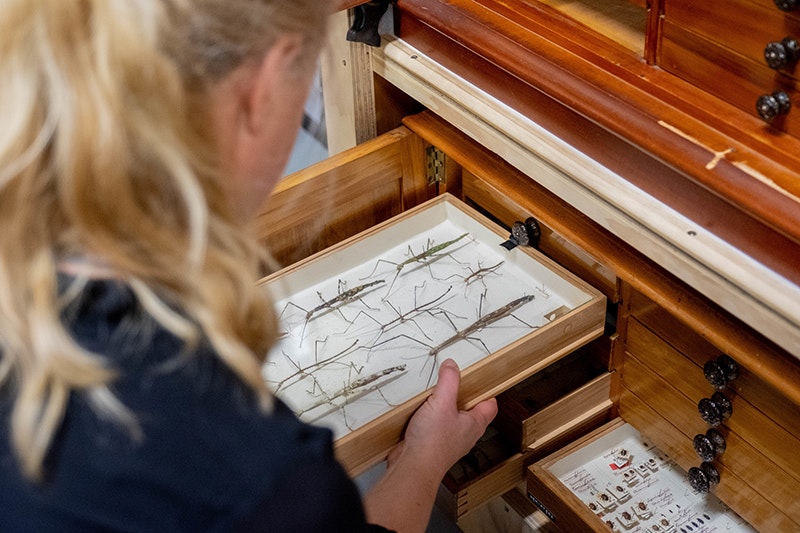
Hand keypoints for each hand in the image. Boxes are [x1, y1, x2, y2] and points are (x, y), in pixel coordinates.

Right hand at [363, 359, 496, 531]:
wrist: (413, 467)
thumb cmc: (432, 442)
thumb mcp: (442, 402)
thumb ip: (449, 381)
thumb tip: (452, 365)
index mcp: (474, 424)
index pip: (489, 406)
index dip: (486, 392)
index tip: (481, 380)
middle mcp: (464, 434)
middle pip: (470, 411)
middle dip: (461, 397)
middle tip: (454, 383)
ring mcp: (448, 441)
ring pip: (450, 420)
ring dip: (442, 409)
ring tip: (433, 395)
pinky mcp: (431, 445)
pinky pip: (433, 428)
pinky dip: (427, 419)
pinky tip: (418, 412)